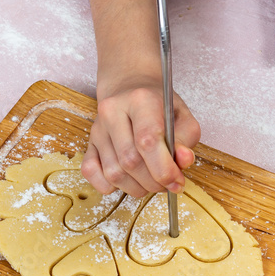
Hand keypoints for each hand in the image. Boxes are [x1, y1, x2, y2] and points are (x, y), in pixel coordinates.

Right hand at [82, 79, 200, 197]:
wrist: (130, 88)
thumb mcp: (181, 116)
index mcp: (140, 100)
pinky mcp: (89, 142)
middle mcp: (113, 111)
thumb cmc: (158, 105)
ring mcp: (98, 128)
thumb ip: (186, 140)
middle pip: (130, 161)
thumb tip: (184, 160)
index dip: (163, 168)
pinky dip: (109, 185)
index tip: (177, 182)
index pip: (147, 140)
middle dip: (153, 182)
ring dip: (136, 187)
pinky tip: (127, 180)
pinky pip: (91, 172)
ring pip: (113, 173)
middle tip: (166, 183)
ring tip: (150, 181)